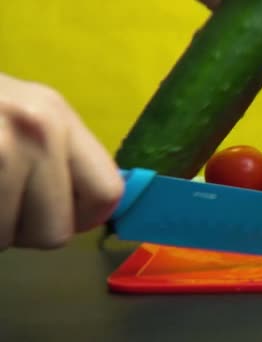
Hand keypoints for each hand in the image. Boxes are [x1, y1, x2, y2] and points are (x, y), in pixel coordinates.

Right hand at [0, 73, 123, 250]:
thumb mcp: (23, 118)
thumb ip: (59, 158)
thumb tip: (89, 212)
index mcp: (56, 116)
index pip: (107, 193)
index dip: (82, 216)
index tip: (54, 213)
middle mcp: (34, 129)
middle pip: (55, 231)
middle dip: (24, 229)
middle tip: (0, 200)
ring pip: (7, 238)